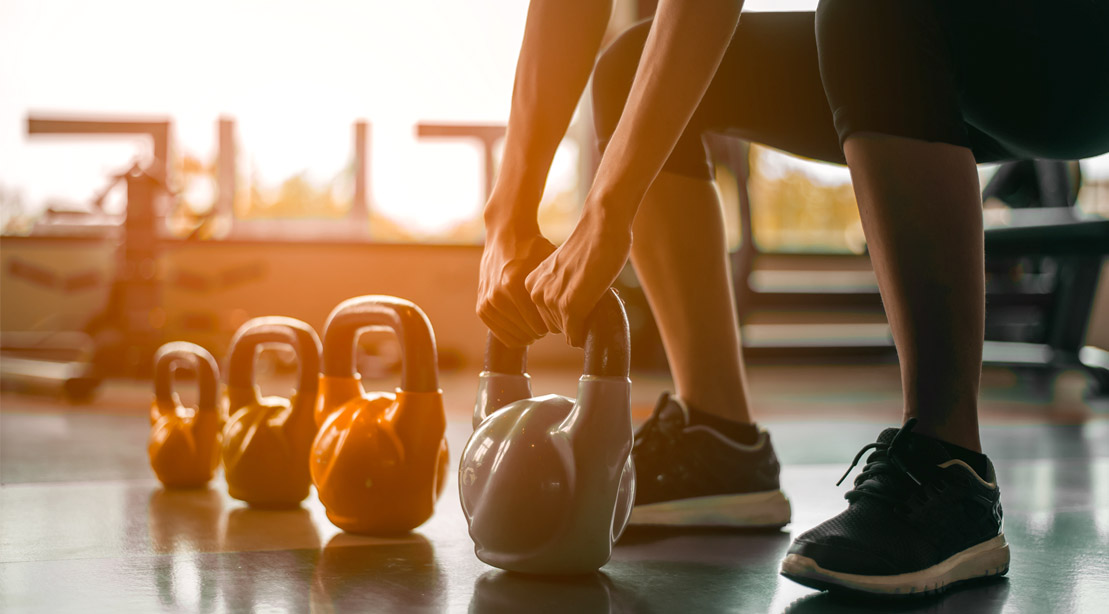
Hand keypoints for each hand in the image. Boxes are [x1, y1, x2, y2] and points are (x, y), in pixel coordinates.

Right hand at [477, 221, 555, 347]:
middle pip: (529, 333)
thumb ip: (560, 289)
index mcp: (515, 285)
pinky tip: (524, 324)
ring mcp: (488, 302)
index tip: (560, 317)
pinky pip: (500, 333)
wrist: (505, 235)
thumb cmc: (533, 248)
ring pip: (515, 337)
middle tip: (549, 320)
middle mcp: (498, 295)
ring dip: (528, 333)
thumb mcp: (550, 263)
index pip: (541, 326)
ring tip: (537, 321)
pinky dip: (514, 333)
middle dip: (542, 330)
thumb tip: (578, 314)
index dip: (554, 325)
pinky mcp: (481, 307)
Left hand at [525, 205, 631, 346]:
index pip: (545, 316)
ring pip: (567, 332)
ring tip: (593, 296)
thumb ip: (558, 287)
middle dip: (573, 319)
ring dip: (582, 322)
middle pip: (555, 326)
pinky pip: (575, 335)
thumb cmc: (590, 246)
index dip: (567, 311)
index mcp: (532, 284)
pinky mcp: (569, 306)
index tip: (580, 294)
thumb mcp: (563, 270)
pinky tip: (596, 312)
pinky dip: (586, 332)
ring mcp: (551, 300)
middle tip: (590, 297)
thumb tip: (565, 314)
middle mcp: (536, 293)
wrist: (602, 227)